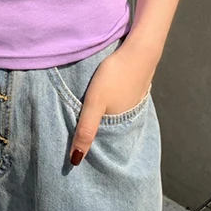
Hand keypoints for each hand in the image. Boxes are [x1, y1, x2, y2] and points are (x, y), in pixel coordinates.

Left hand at [69, 39, 156, 164]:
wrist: (139, 49)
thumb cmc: (115, 76)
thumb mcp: (95, 103)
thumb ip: (85, 130)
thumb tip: (76, 161)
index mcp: (120, 126)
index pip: (102, 147)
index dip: (88, 152)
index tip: (72, 161)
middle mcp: (128, 120)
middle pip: (106, 135)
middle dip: (93, 142)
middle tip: (73, 147)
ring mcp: (132, 106)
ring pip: (111, 121)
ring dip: (100, 126)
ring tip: (82, 129)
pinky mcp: (131, 94)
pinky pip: (116, 108)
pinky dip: (107, 112)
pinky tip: (98, 107)